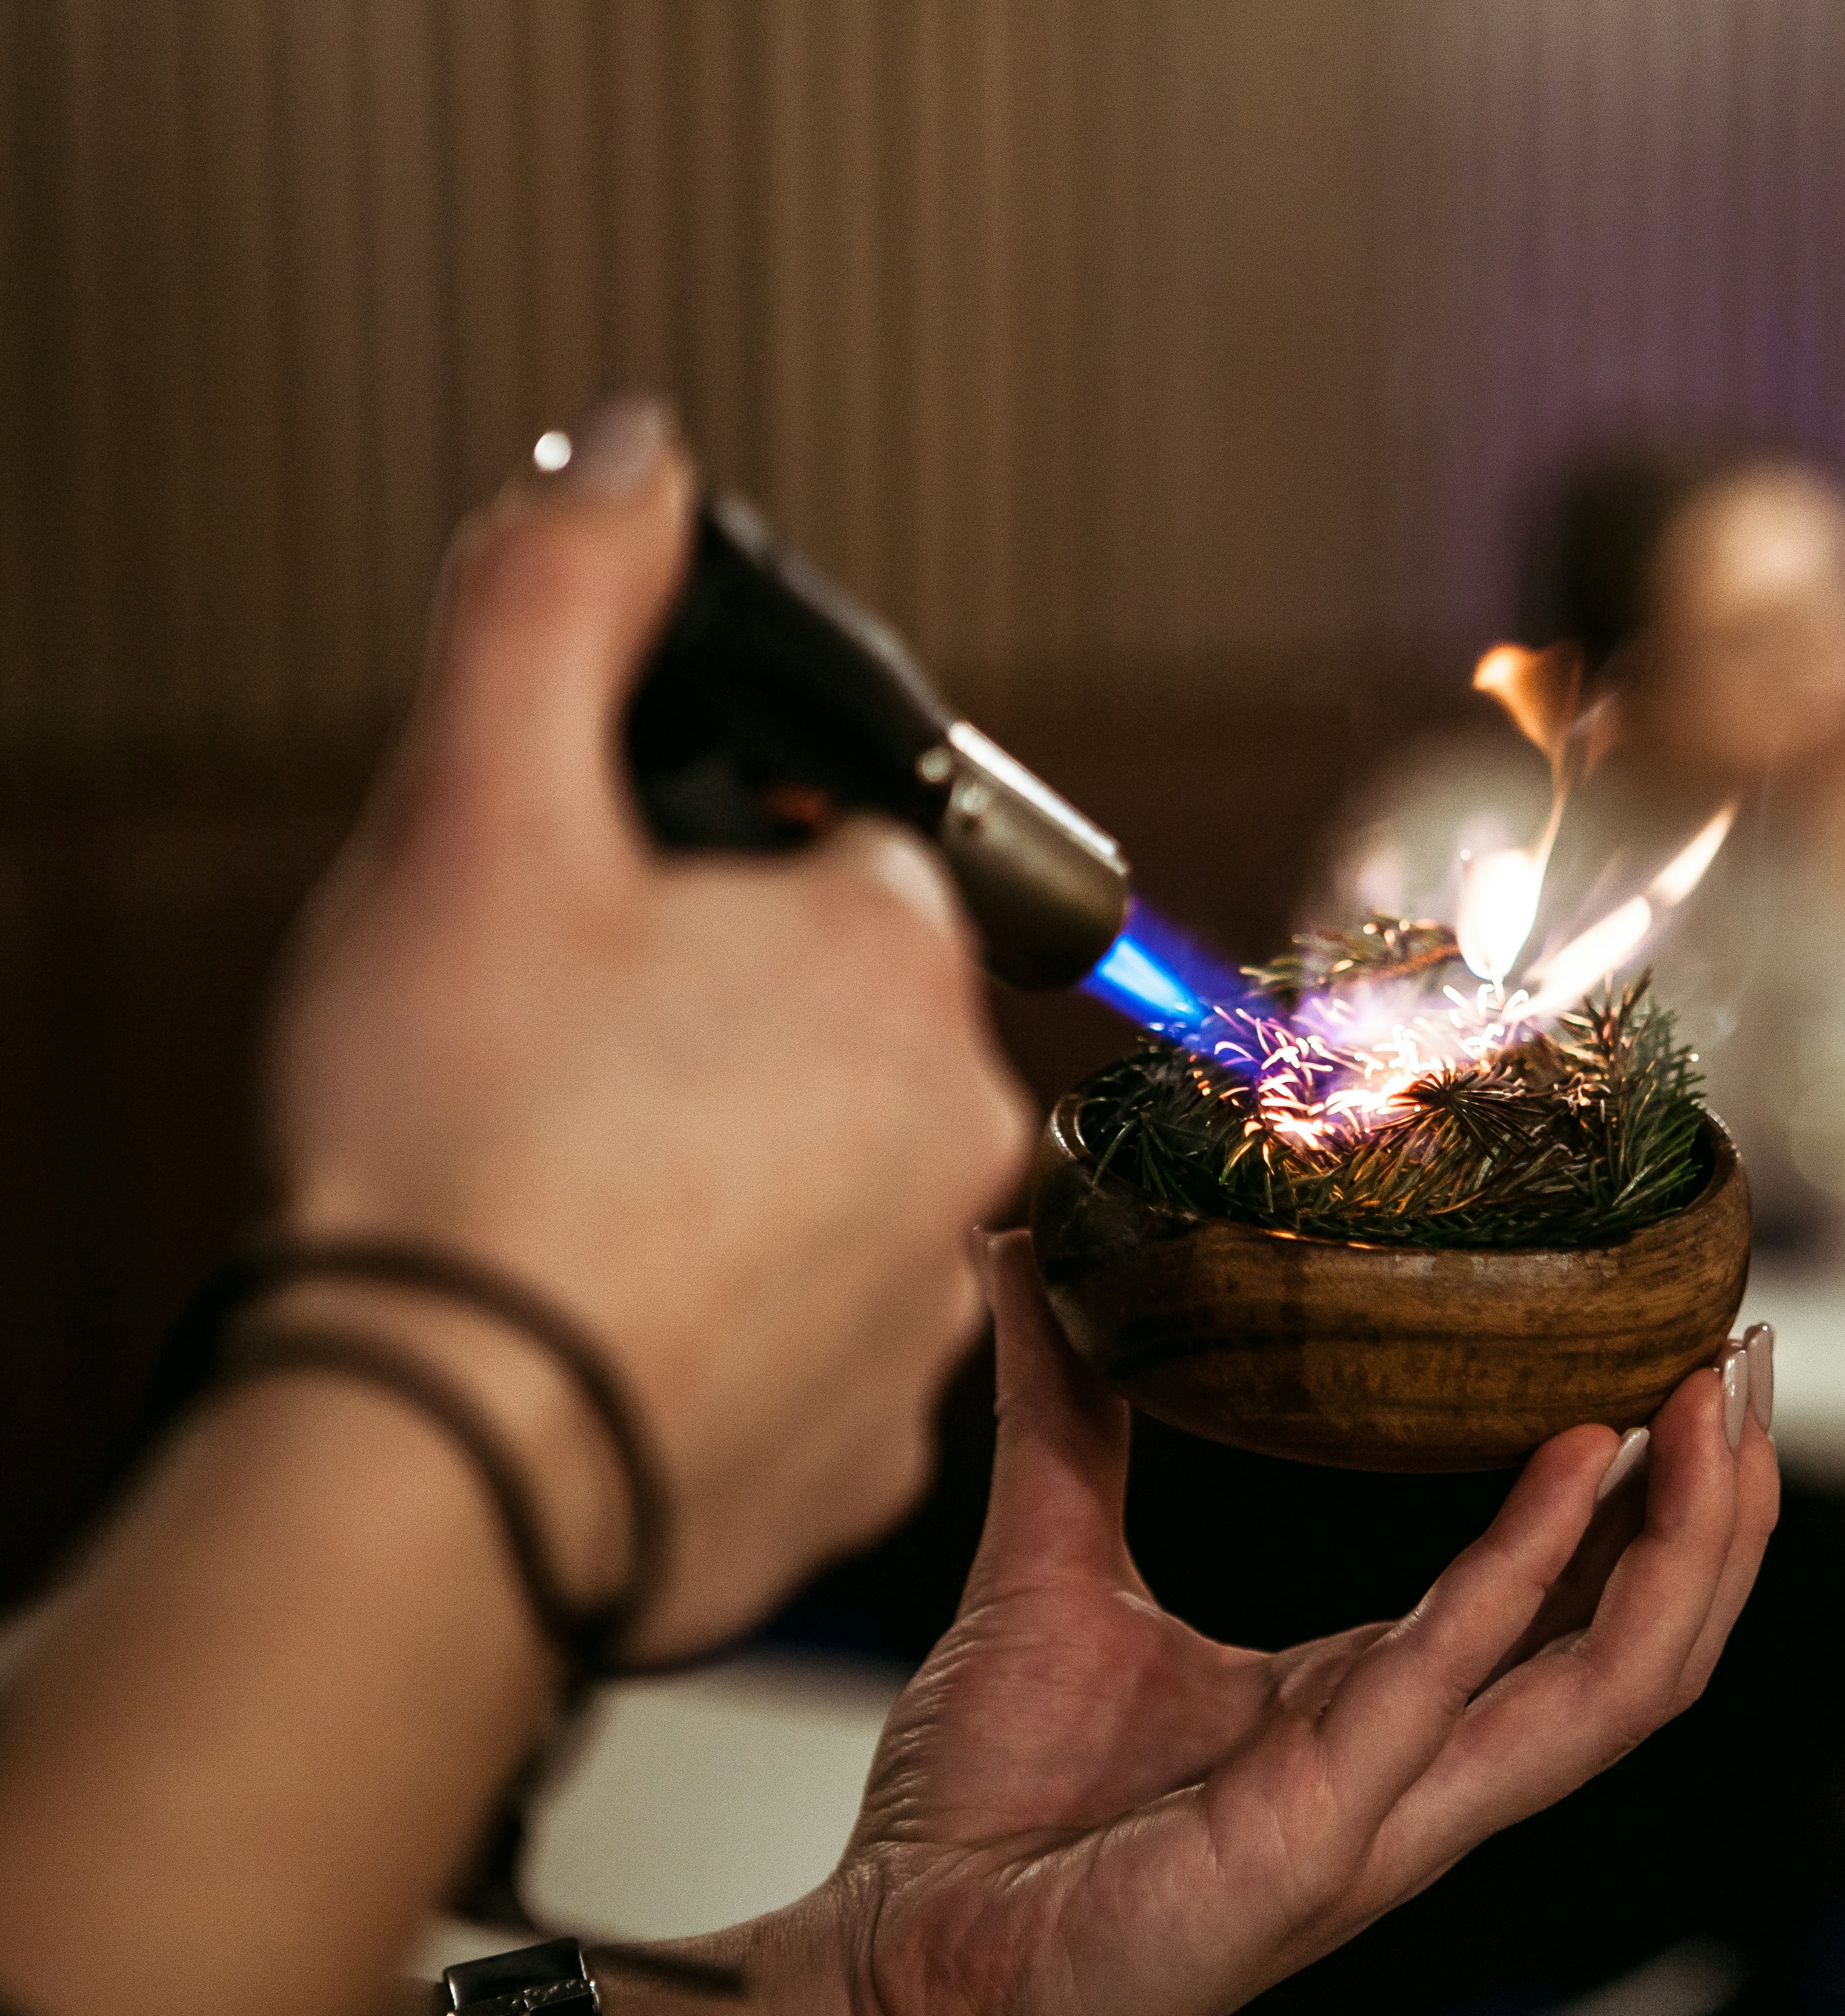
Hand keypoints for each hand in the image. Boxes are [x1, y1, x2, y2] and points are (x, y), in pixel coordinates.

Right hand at [261, 399, 1031, 1657]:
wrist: (433, 1461)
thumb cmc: (453, 1146)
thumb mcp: (477, 815)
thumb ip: (562, 600)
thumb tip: (640, 455)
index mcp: (894, 968)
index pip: (848, 873)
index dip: (715, 891)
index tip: (605, 945)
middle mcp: (958, 1139)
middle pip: (837, 1036)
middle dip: (718, 1037)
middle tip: (560, 1082)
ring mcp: (924, 1311)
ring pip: (821, 1195)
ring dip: (719, 1186)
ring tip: (567, 1212)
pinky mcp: (868, 1460)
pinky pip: (798, 1352)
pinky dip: (715, 1336)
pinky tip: (601, 1331)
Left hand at [733, 1233, 1777, 2015]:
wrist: (893, 1952)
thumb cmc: (982, 1808)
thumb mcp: (1048, 1565)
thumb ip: (1065, 1415)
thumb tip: (1026, 1249)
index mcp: (1379, 1706)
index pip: (1580, 1609)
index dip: (1660, 1500)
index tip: (1693, 1355)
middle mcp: (1414, 1764)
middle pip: (1645, 1649)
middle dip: (1724, 1512)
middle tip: (1748, 1364)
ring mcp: (1383, 1807)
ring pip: (1614, 1688)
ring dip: (1689, 1544)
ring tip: (1710, 1404)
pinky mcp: (1319, 1829)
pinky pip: (1452, 1683)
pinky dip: (1526, 1567)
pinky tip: (1573, 1459)